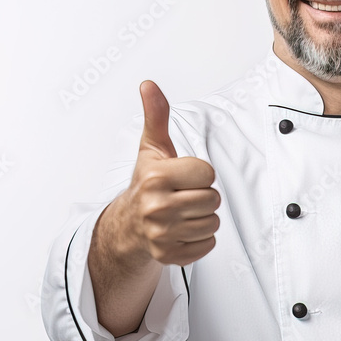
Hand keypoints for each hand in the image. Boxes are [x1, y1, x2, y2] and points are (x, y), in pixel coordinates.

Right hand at [111, 80, 219, 266]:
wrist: (128, 225)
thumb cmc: (147, 182)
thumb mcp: (152, 148)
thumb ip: (156, 115)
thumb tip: (148, 84)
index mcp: (156, 179)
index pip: (208, 174)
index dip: (200, 174)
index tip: (183, 176)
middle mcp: (156, 208)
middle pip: (213, 200)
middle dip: (202, 195)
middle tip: (182, 195)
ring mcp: (161, 235)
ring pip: (212, 223)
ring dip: (202, 217)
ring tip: (182, 212)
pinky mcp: (168, 256)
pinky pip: (207, 245)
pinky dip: (200, 239)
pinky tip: (182, 230)